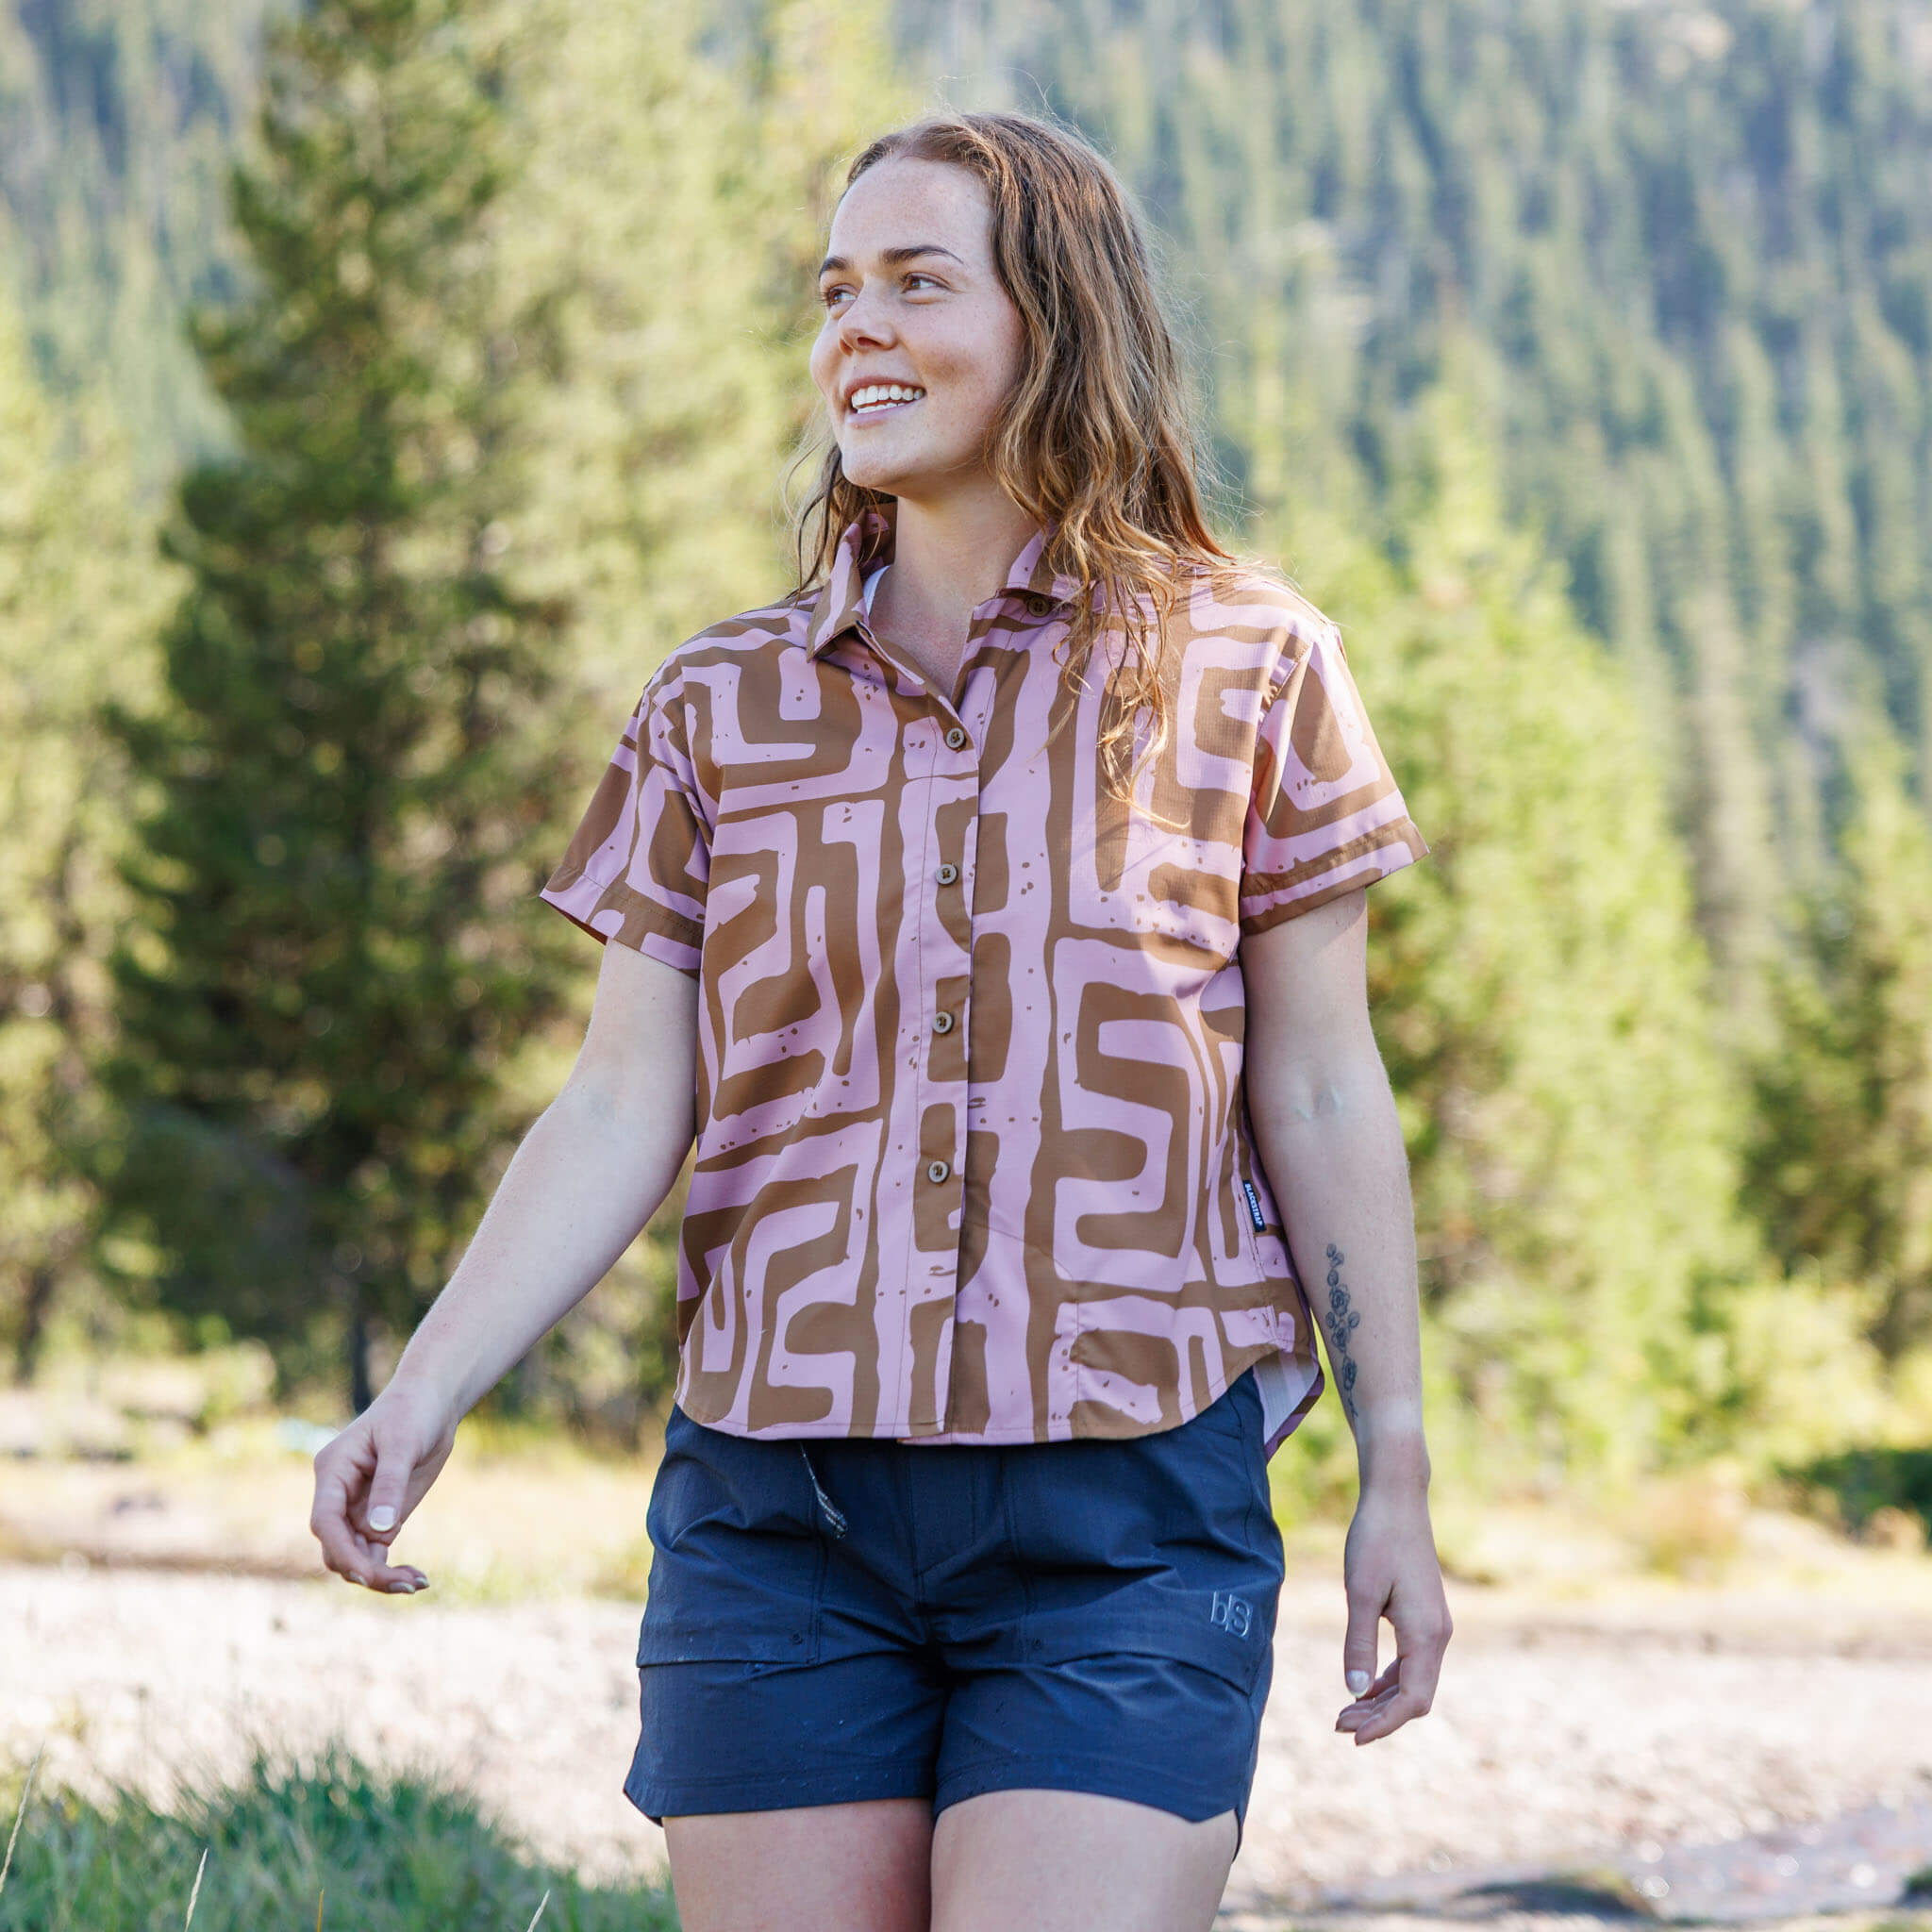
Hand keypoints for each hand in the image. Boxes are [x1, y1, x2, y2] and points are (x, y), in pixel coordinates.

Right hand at [308, 1378, 457, 1594]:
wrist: (433, 1402)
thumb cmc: (413, 1412)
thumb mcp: (403, 1444)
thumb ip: (390, 1485)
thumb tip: (379, 1532)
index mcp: (332, 1471)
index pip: (325, 1521)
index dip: (342, 1550)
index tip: (368, 1573)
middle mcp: (338, 1495)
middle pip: (337, 1547)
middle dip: (366, 1570)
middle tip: (408, 1583)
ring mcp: (357, 1509)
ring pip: (354, 1556)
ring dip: (380, 1576)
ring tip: (418, 1583)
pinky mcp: (379, 1517)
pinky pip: (374, 1553)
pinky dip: (390, 1569)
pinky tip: (418, 1579)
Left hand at [1334, 1478, 1451, 1743]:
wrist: (1397, 1499)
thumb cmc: (1376, 1540)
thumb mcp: (1361, 1592)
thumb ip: (1358, 1642)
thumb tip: (1354, 1692)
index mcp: (1426, 1634)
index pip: (1413, 1700)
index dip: (1384, 1725)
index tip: (1353, 1738)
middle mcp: (1438, 1635)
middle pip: (1415, 1696)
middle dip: (1379, 1717)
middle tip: (1338, 1725)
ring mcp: (1434, 1626)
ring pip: (1413, 1680)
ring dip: (1382, 1700)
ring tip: (1344, 1712)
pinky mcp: (1425, 1616)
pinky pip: (1410, 1661)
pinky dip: (1387, 1679)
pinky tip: (1363, 1686)